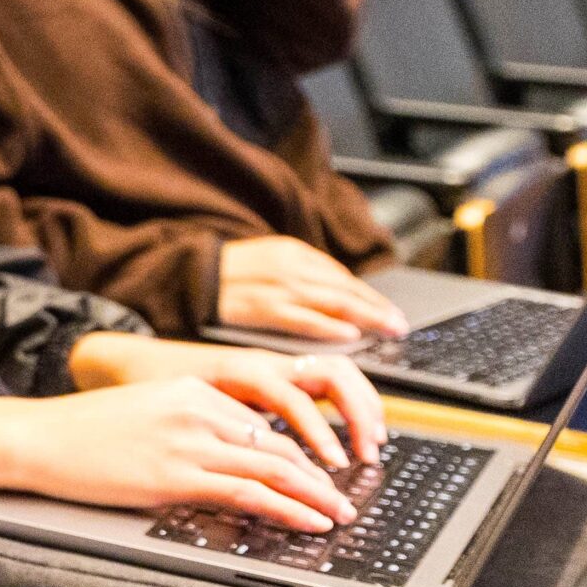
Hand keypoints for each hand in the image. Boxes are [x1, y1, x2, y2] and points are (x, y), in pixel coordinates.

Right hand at [0, 375, 358, 533]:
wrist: (37, 437)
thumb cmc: (80, 431)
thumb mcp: (145, 413)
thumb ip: (188, 426)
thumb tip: (224, 460)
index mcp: (193, 390)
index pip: (264, 425)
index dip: (300, 454)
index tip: (318, 475)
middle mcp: (199, 409)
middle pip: (280, 445)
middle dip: (319, 477)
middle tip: (343, 500)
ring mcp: (188, 441)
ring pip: (275, 468)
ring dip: (315, 496)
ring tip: (337, 515)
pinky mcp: (174, 475)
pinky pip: (248, 492)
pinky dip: (287, 507)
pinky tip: (307, 519)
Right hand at [216, 236, 411, 344]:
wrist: (186, 277)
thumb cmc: (224, 278)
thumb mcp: (267, 264)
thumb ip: (298, 280)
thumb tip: (332, 303)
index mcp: (292, 252)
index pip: (341, 276)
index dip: (369, 297)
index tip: (388, 313)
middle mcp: (290, 266)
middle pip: (344, 287)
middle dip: (376, 307)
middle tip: (400, 324)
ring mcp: (277, 287)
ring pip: (333, 301)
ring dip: (366, 317)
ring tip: (388, 328)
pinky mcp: (262, 308)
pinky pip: (303, 318)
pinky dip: (328, 326)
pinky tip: (349, 334)